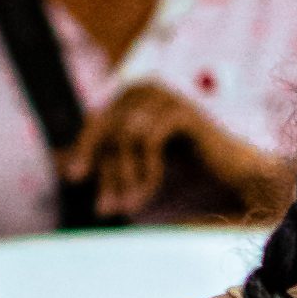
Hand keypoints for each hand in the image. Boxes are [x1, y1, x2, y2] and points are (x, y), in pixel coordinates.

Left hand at [59, 84, 292, 222]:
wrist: (240, 179)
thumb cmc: (190, 173)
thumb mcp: (136, 167)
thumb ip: (103, 162)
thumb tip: (55, 163)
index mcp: (133, 96)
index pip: (95, 121)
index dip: (82, 150)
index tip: (74, 179)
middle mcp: (147, 88)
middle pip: (105, 128)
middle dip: (105, 171)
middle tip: (105, 209)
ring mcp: (165, 97)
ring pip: (122, 136)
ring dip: (123, 177)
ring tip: (128, 207)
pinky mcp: (182, 112)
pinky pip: (146, 140)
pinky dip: (143, 172)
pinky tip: (146, 194)